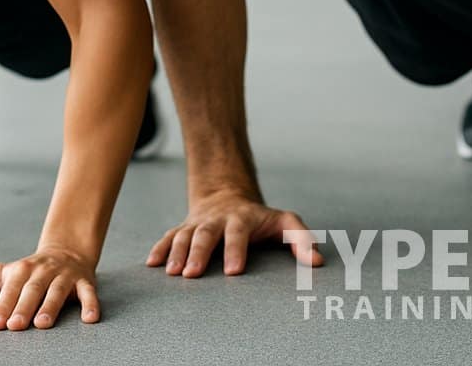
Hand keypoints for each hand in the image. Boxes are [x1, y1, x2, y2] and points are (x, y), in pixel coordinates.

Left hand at [0, 246, 99, 329]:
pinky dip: (90, 304)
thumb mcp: (3, 273)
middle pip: (32, 289)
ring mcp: (64, 276)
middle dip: (23, 307)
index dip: (3, 305)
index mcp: (21, 270)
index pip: (10, 288)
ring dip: (50, 306)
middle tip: (14, 326)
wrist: (66, 251)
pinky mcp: (84, 281)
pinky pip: (88, 292)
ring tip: (42, 324)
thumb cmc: (29, 271)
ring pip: (57, 290)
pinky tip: (89, 319)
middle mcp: (42, 271)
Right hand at [146, 189, 323, 277]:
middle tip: (193, 274)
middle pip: (205, 234)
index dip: (235, 250)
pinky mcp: (183, 229)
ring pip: (183, 236)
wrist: (226, 196)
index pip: (237, 233)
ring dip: (177, 253)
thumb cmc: (259, 218)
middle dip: (198, 253)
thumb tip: (318, 262)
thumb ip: (301, 239)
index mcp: (240, 218)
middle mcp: (215, 220)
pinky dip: (160, 249)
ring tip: (172, 273)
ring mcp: (197, 224)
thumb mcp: (284, 222)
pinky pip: (169, 237)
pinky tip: (153, 264)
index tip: (233, 271)